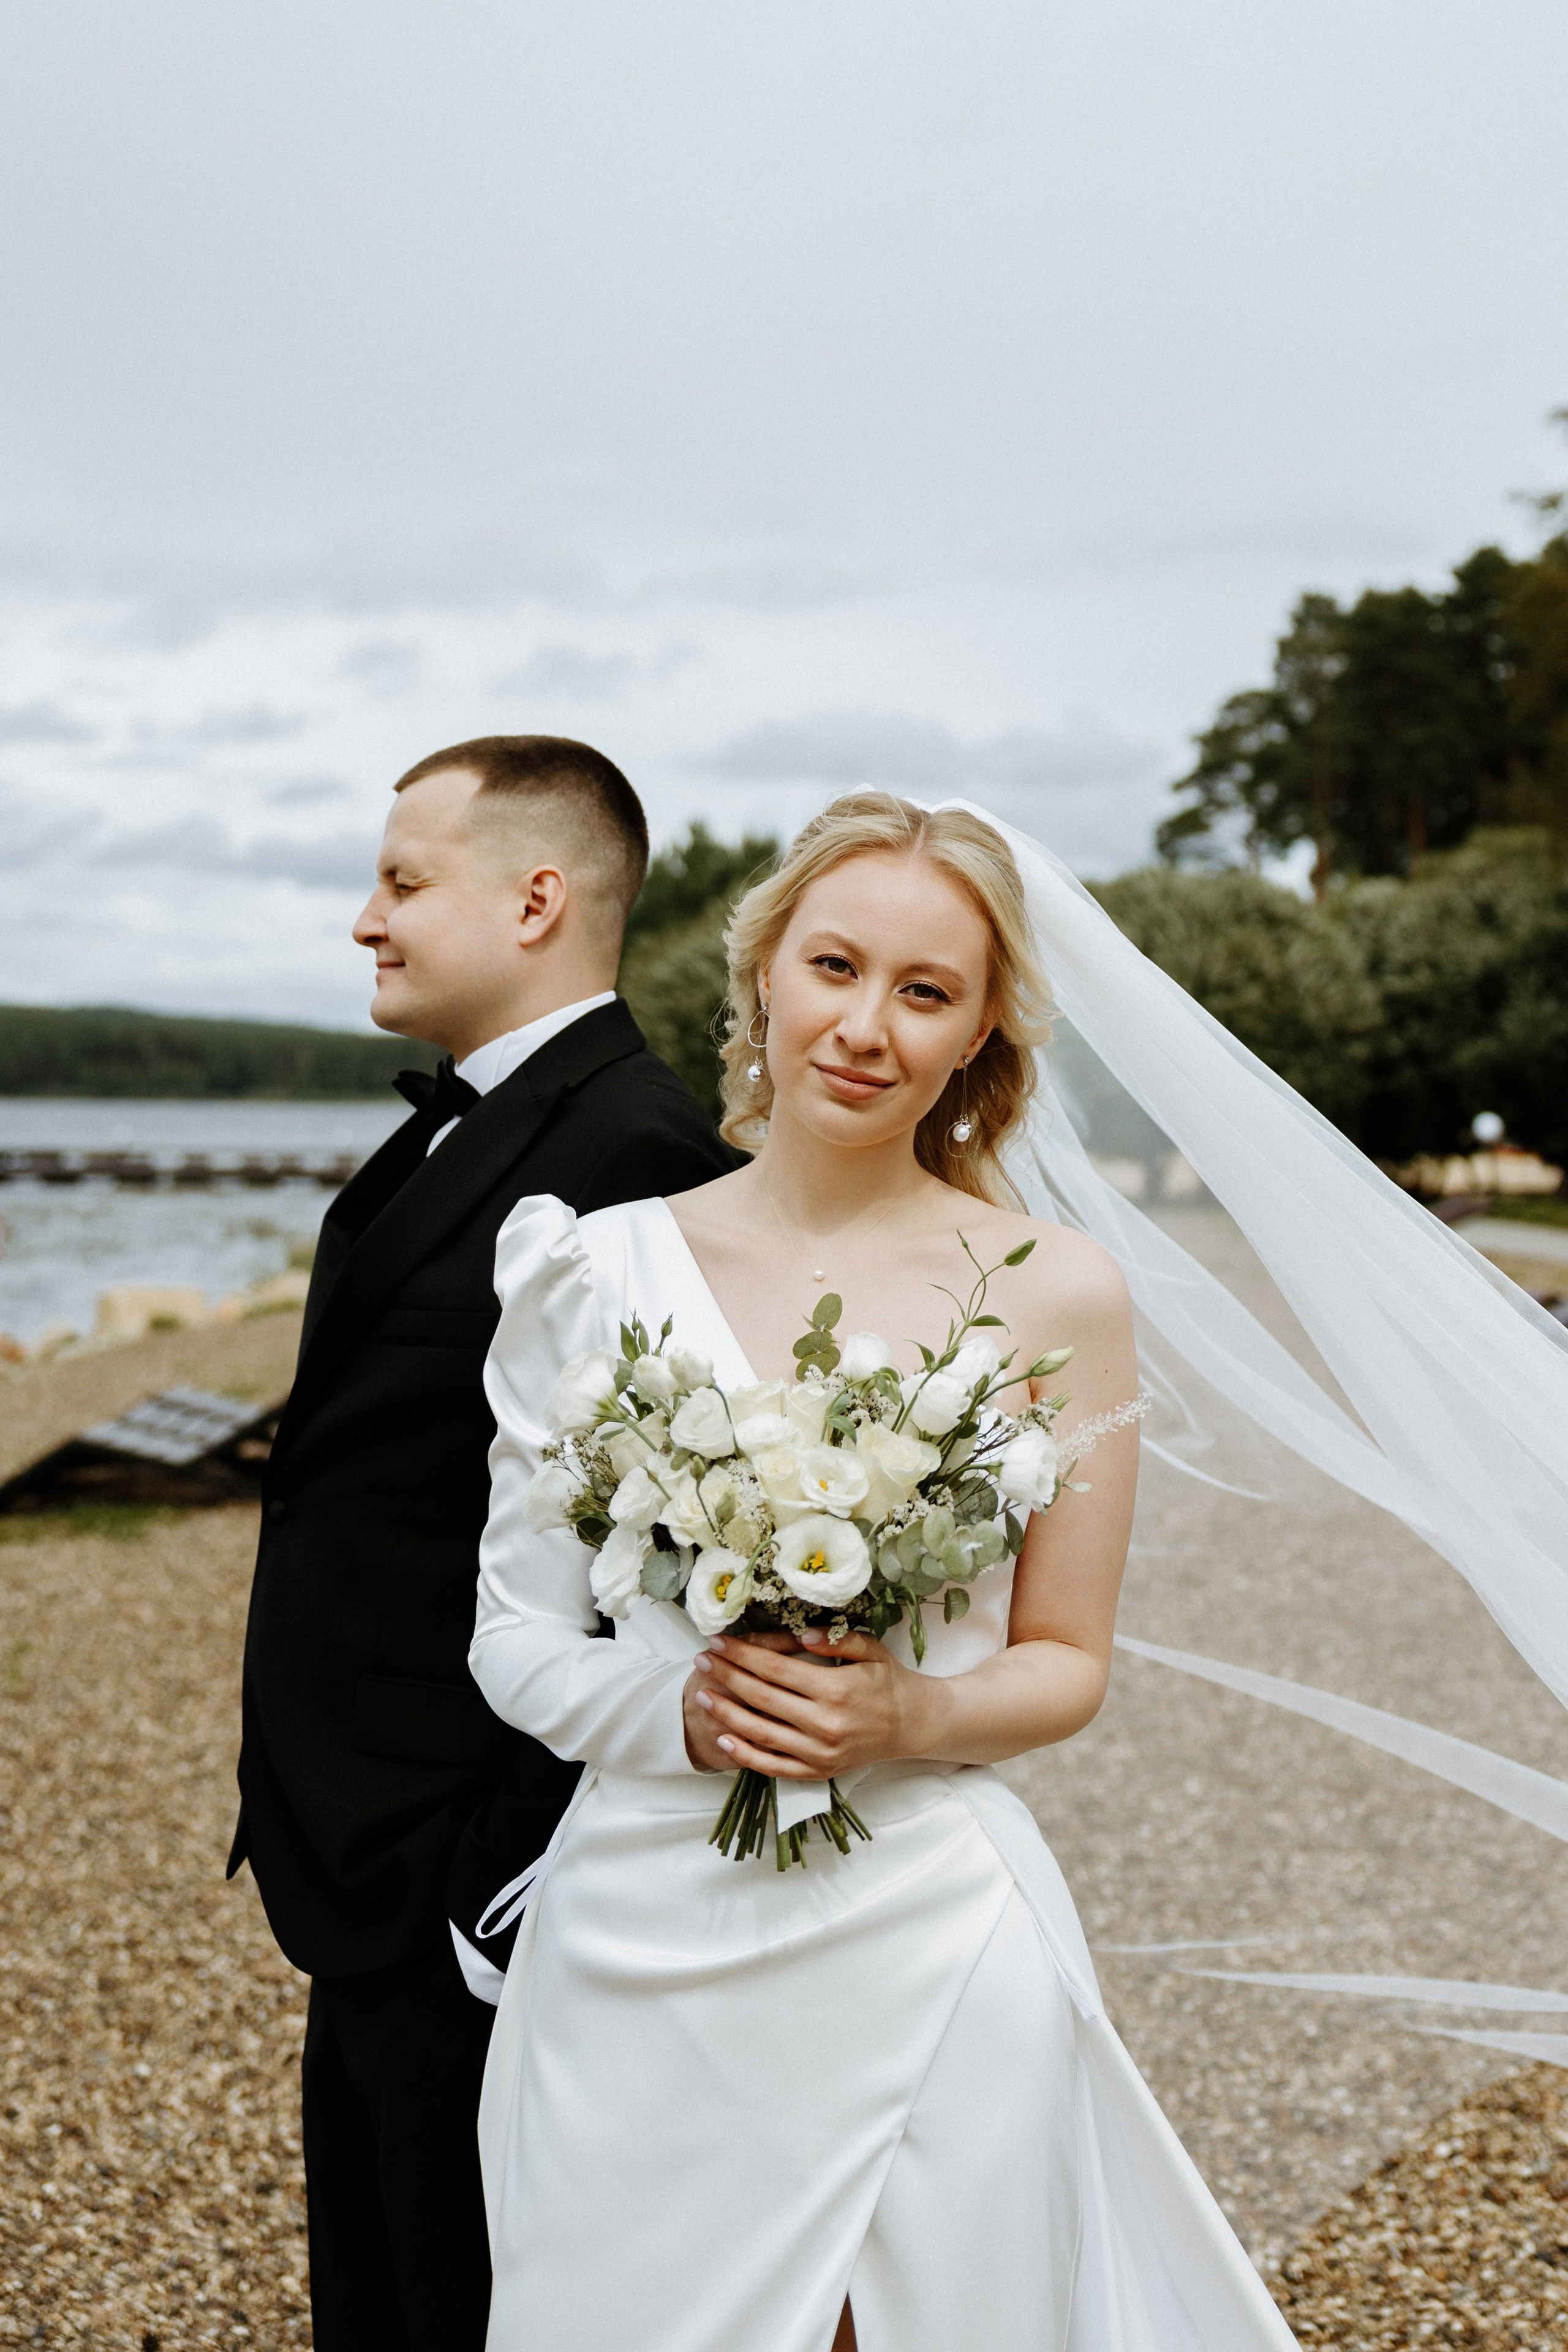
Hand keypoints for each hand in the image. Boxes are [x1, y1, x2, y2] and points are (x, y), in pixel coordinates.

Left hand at [682, 1625, 935, 1779]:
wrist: (911, 1725)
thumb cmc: (888, 1682)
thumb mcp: (870, 1650)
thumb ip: (835, 1639)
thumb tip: (799, 1633)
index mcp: (835, 1689)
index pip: (775, 1669)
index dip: (742, 1654)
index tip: (718, 1641)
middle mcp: (825, 1724)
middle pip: (761, 1697)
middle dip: (726, 1676)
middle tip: (702, 1660)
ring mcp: (820, 1752)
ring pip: (761, 1733)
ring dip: (726, 1713)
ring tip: (702, 1695)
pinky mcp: (818, 1771)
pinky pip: (774, 1767)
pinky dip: (745, 1755)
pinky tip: (723, 1739)